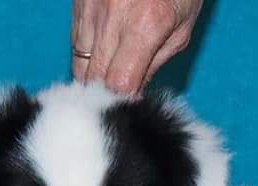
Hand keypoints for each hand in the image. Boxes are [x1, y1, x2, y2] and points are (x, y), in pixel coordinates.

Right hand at [72, 0, 204, 93]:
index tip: (132, 102)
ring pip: (80, 61)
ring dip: (94, 76)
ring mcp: (91, 6)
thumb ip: (155, 64)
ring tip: (112, 78)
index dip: (124, 99)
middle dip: (107, 93)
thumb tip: (134, 93)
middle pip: (95, 76)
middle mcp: (113, 15)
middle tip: (120, 97)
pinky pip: (76, 41)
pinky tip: (103, 57)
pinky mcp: (79, 1)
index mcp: (146, 25)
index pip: (119, 84)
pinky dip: (87, 56)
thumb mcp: (181, 29)